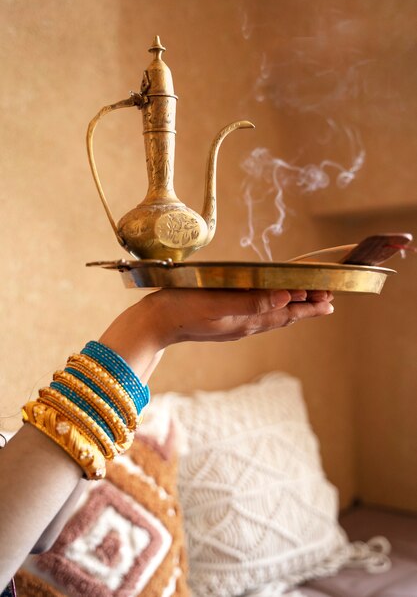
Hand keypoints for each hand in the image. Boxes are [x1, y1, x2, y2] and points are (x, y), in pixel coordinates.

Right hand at [99, 289, 333, 378]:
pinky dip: (272, 307)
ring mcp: (234, 323)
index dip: (309, 306)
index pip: (286, 313)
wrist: (154, 322)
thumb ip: (252, 302)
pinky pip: (257, 314)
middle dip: (306, 308)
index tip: (330, 300)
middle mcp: (244, 324)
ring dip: (292, 308)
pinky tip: (271, 304)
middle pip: (283, 316)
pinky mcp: (224, 320)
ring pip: (271, 316)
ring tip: (308, 302)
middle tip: (328, 299)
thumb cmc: (182, 308)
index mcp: (246, 320)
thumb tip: (287, 298)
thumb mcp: (217, 303)